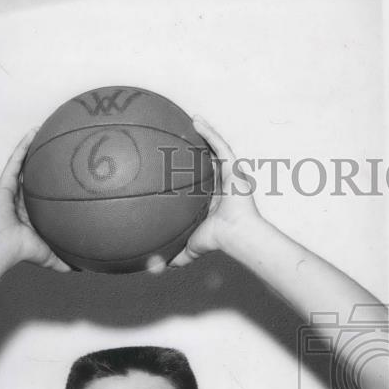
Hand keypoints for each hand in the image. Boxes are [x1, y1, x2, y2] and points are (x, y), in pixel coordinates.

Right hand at [0, 130, 70, 272]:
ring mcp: (13, 190)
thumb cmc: (22, 252)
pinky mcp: (4, 183)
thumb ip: (65, 261)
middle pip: (37, 176)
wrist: (1, 247)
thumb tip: (84, 269)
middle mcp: (23, 199)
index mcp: (32, 213)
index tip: (69, 174)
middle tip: (61, 149)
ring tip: (46, 130)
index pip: (45, 195)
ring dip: (34, 147)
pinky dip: (23, 146)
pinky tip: (33, 132)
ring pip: (25, 164)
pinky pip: (15, 160)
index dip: (54, 184)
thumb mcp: (50, 256)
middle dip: (47, 162)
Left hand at [166, 115, 260, 267]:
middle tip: (177, 140)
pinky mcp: (234, 167)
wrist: (233, 234)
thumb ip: (174, 257)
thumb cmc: (216, 240)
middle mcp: (219, 185)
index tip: (169, 166)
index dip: (186, 173)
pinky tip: (196, 121)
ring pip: (214, 149)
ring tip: (188, 121)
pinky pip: (220, 145)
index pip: (197, 182)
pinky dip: (209, 132)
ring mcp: (228, 175)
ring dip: (202, 134)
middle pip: (205, 162)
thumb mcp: (189, 249)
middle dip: (194, 150)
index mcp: (210, 200)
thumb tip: (153, 268)